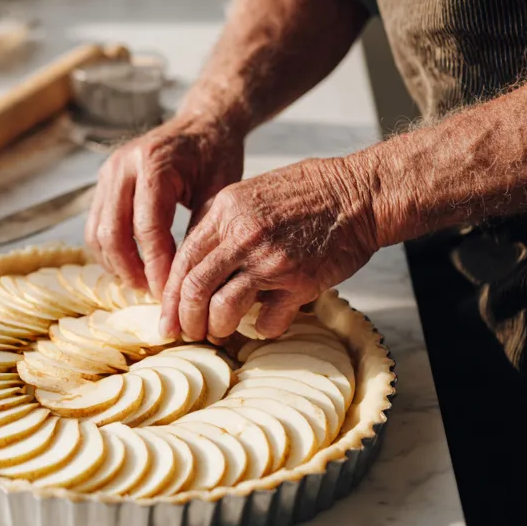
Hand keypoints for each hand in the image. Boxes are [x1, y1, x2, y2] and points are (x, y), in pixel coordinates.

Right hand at [85, 113, 244, 297]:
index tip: (171, 293)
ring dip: (117, 264)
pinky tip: (134, 264)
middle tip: (156, 294)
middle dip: (132, 271)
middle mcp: (122, 166)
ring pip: (97, 233)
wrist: (203, 121)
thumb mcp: (220, 193)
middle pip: (113, 234)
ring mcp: (107, 173)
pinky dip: (111, 251)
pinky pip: (96, 226)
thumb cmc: (217, 155)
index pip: (148, 228)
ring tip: (145, 283)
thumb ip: (199, 232)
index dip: (157, 266)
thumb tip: (186, 281)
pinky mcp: (103, 182)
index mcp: (153, 164)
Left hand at [160, 157, 378, 340]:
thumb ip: (220, 225)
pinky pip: (268, 321)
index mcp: (224, 212)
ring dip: (217, 328)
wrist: (359, 193)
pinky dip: (263, 329)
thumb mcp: (249, 194)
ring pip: (223, 308)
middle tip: (188, 333)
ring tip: (220, 333)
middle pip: (194, 288)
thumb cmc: (307, 192)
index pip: (182, 261)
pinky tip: (265, 324)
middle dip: (186, 319)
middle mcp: (242, 236)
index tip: (167, 317)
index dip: (170, 296)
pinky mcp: (300, 282)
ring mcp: (270, 260)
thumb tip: (195, 265)